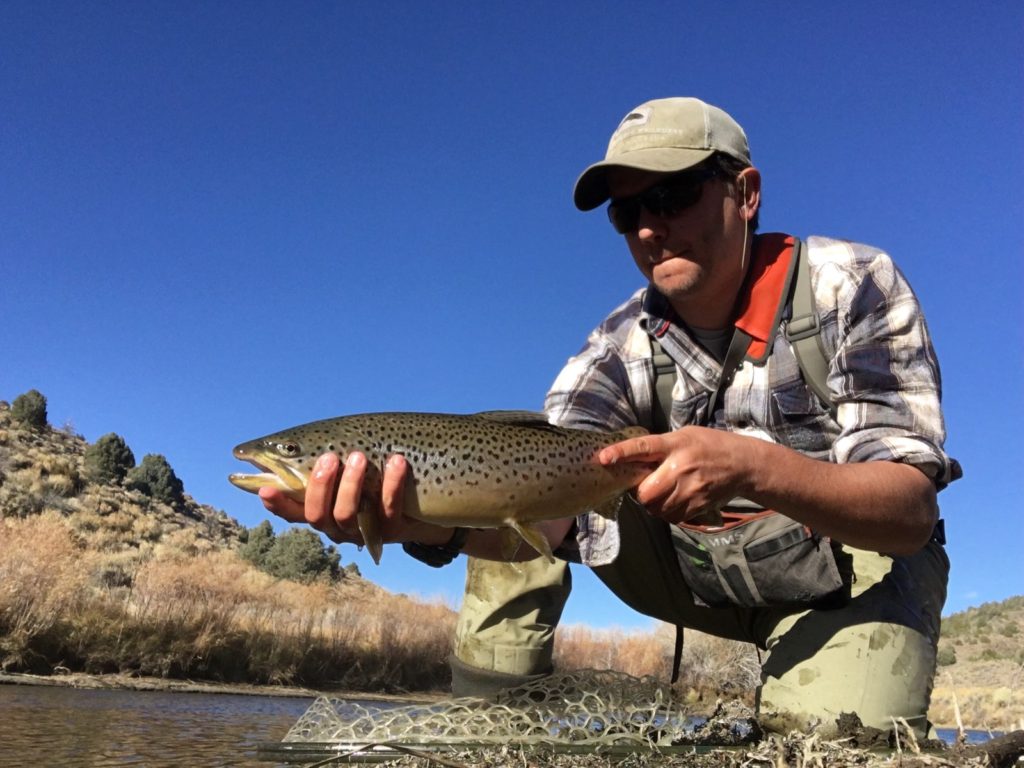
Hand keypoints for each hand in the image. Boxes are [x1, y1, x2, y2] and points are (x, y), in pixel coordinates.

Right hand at [258, 451, 437, 550]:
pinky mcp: (394, 530)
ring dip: (351, 484)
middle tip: (328, 458)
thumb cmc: (380, 470)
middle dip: (318, 487)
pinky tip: (397, 461)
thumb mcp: (352, 459)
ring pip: (347, 515)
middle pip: (317, 515)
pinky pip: (388, 510)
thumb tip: (289, 440)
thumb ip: (327, 453)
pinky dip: (391, 483)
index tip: (265, 487)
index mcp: (322, 507)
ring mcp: (365, 529)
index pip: (292, 510)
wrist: (426, 493)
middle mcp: (338, 524)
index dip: (276, 503)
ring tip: (360, 456)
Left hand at [598, 426, 753, 523]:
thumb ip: (659, 448)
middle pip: (646, 492)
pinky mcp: (698, 505)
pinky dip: (667, 512)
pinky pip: (671, 517)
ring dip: (653, 504)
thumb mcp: (683, 436)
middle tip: (647, 485)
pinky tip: (675, 500)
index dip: (621, 452)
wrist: (743, 464)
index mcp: (675, 444)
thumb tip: (631, 460)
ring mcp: (691, 489)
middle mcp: (681, 466)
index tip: (603, 458)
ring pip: (656, 508)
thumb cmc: (708, 445)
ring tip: (664, 492)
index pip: (643, 448)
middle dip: (641, 492)